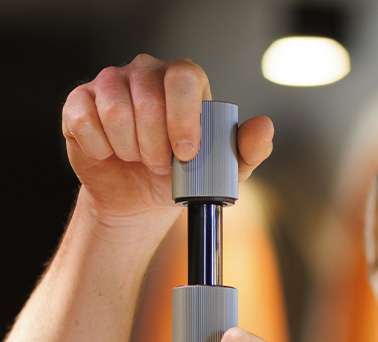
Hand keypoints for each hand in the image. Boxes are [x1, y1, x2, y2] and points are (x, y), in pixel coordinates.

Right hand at [62, 54, 273, 237]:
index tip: (185, 153)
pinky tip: (111, 155)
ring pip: (115, 111)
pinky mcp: (80, 102)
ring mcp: (111, 84)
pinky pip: (84, 121)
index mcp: (184, 82)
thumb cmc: (182, 177)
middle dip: (155, 146)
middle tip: (160, 164)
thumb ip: (247, 150)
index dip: (183, 117)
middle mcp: (147, 73)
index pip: (184, 77)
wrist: (140, 198)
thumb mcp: (222, 170)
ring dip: (130, 150)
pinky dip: (101, 150)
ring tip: (138, 158)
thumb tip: (264, 128)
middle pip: (148, 98)